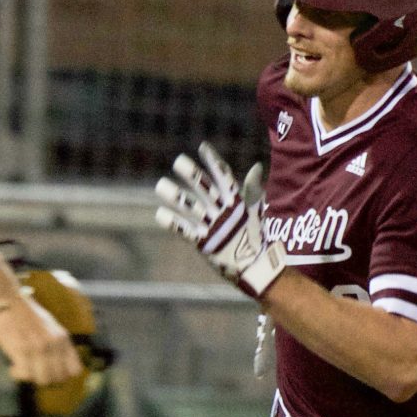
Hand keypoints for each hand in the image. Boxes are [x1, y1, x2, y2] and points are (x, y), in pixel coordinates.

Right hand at [0, 291, 83, 386]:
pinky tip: (12, 367)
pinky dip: (17, 374)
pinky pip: (25, 375)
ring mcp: (39, 348)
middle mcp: (55, 344)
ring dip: (30, 377)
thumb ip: (56, 343)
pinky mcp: (22, 350)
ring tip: (20, 368)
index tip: (49, 373)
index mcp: (63, 338)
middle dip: (44, 378)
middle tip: (32, 371)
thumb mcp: (49, 326)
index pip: (75, 370)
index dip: (62, 376)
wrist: (5, 298)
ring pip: (42, 380)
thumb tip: (57, 364)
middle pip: (58, 379)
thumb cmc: (23, 312)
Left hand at [156, 143, 285, 300]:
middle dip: (192, 175)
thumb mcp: (255, 210)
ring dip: (175, 196)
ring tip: (159, 185)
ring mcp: (214, 228)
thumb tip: (257, 167)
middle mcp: (224, 213)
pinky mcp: (205, 244)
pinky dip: (173, 222)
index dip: (213, 162)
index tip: (202, 148)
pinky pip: (186, 230)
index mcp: (237, 203)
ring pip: (192, 208)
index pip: (224, 177)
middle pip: (206, 189)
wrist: (257, 268)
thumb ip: (252, 188)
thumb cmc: (255, 237)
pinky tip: (159, 213)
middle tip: (178, 161)